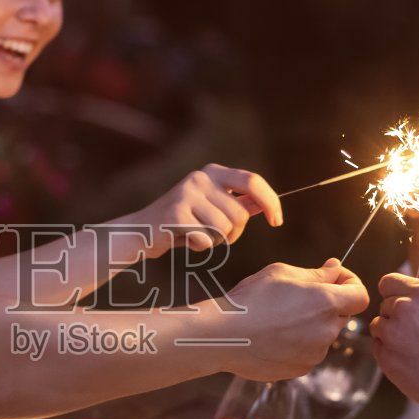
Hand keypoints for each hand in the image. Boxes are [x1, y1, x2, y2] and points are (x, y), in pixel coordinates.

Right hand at [126, 164, 282, 254]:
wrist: (141, 231)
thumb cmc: (182, 223)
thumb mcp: (212, 209)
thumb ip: (238, 204)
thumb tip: (265, 204)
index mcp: (213, 172)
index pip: (253, 181)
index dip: (271, 202)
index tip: (277, 222)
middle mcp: (201, 177)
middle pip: (240, 214)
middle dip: (233, 234)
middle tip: (215, 236)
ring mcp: (187, 193)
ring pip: (224, 229)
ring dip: (215, 241)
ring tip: (195, 235)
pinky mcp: (176, 214)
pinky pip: (206, 240)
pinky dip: (199, 247)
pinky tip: (183, 239)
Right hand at [216, 259, 367, 378]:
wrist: (223, 336)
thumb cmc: (250, 299)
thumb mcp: (282, 273)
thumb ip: (316, 274)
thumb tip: (335, 270)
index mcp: (326, 302)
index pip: (360, 296)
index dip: (350, 284)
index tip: (333, 279)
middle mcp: (326, 330)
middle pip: (341, 315)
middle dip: (327, 304)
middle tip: (298, 297)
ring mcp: (315, 353)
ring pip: (323, 335)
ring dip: (311, 325)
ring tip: (279, 318)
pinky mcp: (301, 369)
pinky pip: (309, 352)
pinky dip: (298, 343)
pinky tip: (274, 336)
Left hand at [370, 273, 418, 418]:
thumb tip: (400, 301)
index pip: (388, 281)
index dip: (393, 294)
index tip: (400, 305)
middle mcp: (404, 306)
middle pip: (384, 305)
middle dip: (394, 317)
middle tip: (416, 336)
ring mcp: (391, 330)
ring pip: (377, 326)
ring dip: (389, 336)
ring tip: (414, 350)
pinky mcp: (384, 353)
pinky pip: (377, 347)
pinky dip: (387, 354)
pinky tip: (409, 362)